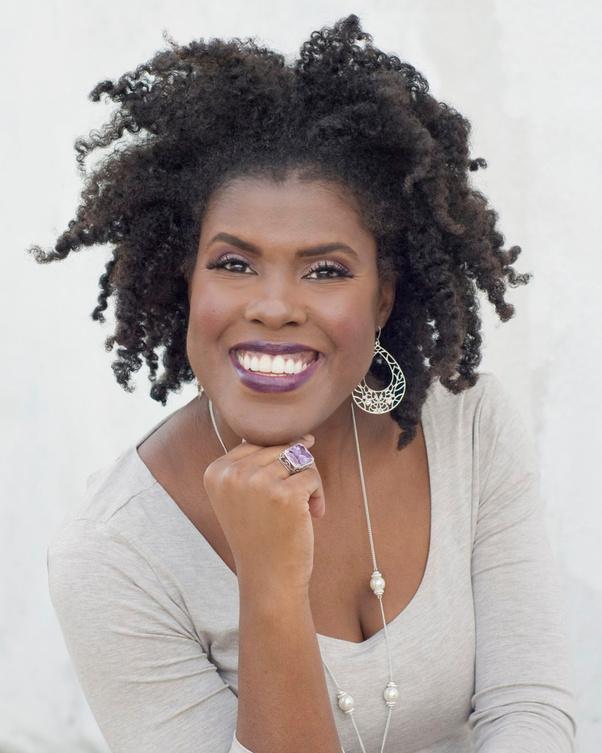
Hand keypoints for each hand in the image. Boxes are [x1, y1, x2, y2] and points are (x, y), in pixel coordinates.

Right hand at [202, 434, 324, 593]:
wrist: (268, 579)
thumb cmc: (261, 536)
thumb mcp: (243, 496)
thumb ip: (258, 463)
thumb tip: (303, 436)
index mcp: (215, 471)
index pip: (257, 444)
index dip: (275, 467)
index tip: (273, 497)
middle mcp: (232, 474)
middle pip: (279, 448)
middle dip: (295, 473)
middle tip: (294, 503)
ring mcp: (257, 482)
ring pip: (299, 458)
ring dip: (308, 482)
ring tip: (305, 508)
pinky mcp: (285, 494)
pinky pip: (312, 475)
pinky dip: (318, 494)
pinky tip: (312, 514)